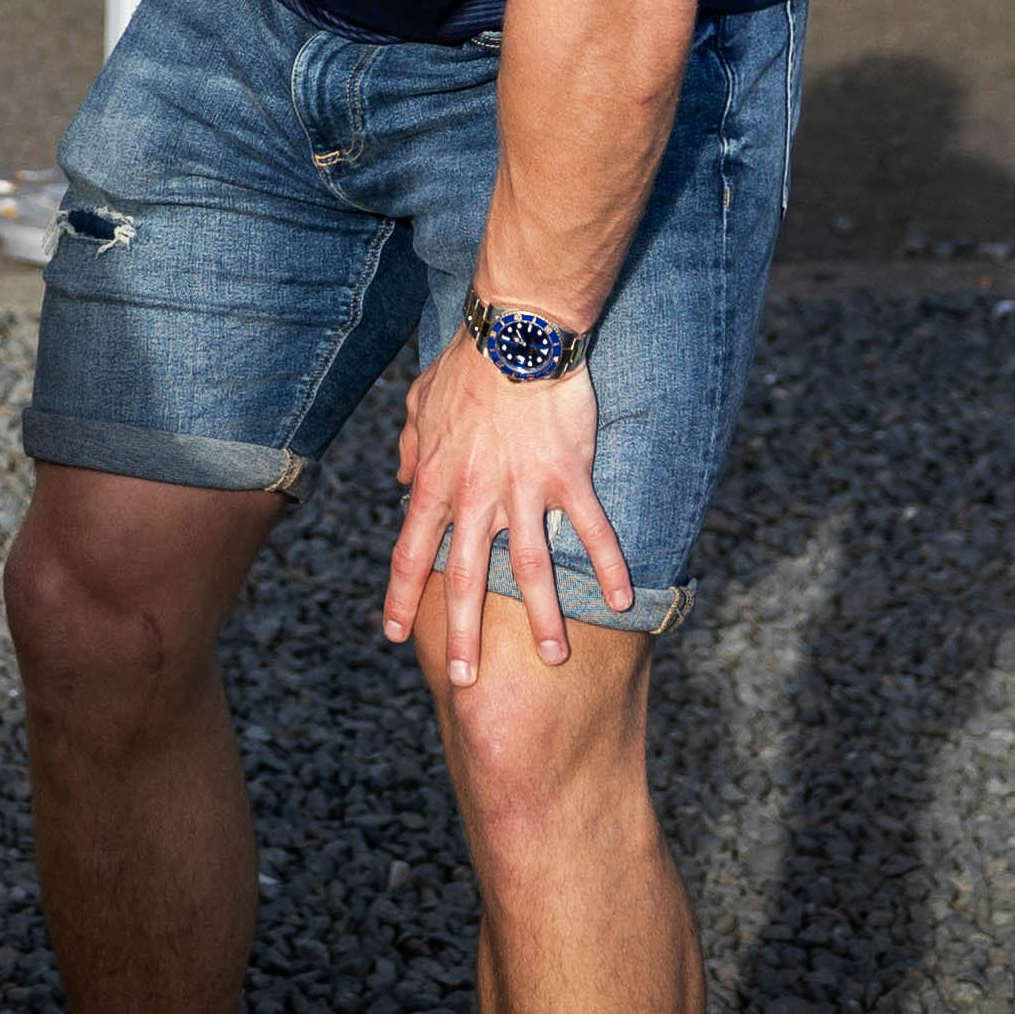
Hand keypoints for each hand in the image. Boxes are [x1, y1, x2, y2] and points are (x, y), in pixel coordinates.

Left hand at [379, 332, 622, 683]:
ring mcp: (522, 488)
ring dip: (542, 617)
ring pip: (529, 568)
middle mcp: (475, 494)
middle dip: (462, 633)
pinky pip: (589, 530)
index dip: (402, 595)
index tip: (394, 634)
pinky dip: (607, 567)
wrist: (514, 333)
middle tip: (465, 680)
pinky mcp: (567, 475)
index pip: (412, 550)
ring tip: (553, 659)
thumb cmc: (467, 364)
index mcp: (437, 480)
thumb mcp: (421, 403)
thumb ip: (411, 445)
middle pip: (464, 577)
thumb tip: (400, 477)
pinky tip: (620, 602)